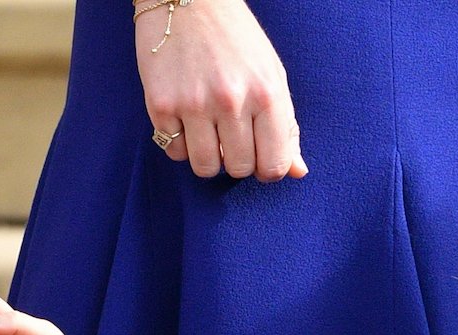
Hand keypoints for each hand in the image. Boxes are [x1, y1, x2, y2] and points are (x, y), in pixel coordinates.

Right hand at [136, 0, 306, 180]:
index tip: (259, 156)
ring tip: (209, 134)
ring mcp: (194, 103)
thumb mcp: (273, 76)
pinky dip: (181, 144)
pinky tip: (186, 120)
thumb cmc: (237, 40)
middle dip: (237, 161)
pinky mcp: (161, 103)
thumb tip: (297, 172)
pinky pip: (175, 152)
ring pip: (206, 167)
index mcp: (266, 94)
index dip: (267, 169)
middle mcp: (231, 100)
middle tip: (232, 138)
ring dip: (209, 158)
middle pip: (239, 169)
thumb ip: (287, 126)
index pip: (274, 165)